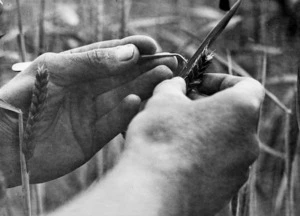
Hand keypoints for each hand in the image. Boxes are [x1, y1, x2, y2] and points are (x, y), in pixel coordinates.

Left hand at [0, 35, 176, 186]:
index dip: (131, 48)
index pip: (108, 55)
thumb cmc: (20, 100)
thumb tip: (129, 53)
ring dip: (143, 88)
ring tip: (164, 78)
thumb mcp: (53, 70)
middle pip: (122, 76)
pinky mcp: (92, 137)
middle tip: (170, 63)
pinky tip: (137, 102)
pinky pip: (114, 122)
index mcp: (74, 69)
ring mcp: (90, 113)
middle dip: (146, 68)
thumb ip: (91, 62)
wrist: (4, 146)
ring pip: (123, 97)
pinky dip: (126, 113)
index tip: (151, 45)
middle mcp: (86, 90)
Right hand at [124, 74, 263, 214]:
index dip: (221, 81)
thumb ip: (174, 86)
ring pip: (225, 140)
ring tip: (174, 132)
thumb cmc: (160, 137)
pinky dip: (202, 155)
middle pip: (234, 115)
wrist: (153, 191)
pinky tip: (175, 156)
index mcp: (241, 110)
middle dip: (208, 106)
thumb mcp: (163, 99)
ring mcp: (239, 168)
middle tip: (181, 107)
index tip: (198, 85)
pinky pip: (217, 164)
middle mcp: (248, 140)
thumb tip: (176, 86)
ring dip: (204, 131)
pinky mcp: (226, 189)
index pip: (247, 86)